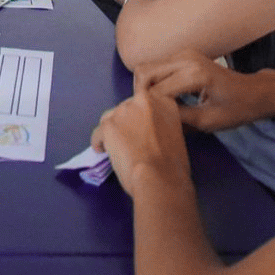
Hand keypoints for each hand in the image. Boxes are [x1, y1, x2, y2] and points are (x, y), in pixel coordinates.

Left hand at [90, 75, 192, 198]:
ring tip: (116, 146)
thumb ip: (161, 124)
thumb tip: (150, 130)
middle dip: (127, 122)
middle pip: (127, 107)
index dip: (141, 114)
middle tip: (130, 139)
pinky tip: (102, 151)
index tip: (141, 125)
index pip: (145, 97)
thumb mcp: (175, 135)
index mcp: (163, 101)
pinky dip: (99, 142)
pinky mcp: (108, 125)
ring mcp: (124, 111)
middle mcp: (143, 100)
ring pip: (110, 117)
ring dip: (112, 131)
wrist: (159, 177)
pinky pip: (98, 132)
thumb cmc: (173, 165)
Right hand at [142, 51, 274, 131]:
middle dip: (141, 94)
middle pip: (144, 72)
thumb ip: (178, 118)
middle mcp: (185, 58)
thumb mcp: (208, 121)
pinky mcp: (182, 55)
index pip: (155, 90)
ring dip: (146, 88)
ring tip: (156, 107)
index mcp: (194, 74)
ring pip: (146, 68)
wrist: (254, 91)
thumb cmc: (237, 109)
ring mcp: (183, 54)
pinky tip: (164, 99)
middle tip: (149, 113)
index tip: (154, 122)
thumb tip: (152, 118)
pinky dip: (153, 82)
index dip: (150, 108)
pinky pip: (156, 67)